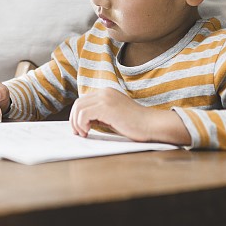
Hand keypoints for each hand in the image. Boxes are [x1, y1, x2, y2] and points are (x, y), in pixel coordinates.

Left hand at [70, 89, 189, 144]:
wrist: (151, 125)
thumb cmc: (135, 125)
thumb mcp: (113, 117)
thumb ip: (99, 115)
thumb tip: (82, 122)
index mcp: (107, 93)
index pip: (83, 101)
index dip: (77, 115)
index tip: (80, 129)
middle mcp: (105, 92)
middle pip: (78, 103)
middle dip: (74, 119)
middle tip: (79, 133)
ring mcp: (105, 98)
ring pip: (78, 108)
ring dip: (77, 123)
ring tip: (84, 134)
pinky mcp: (106, 107)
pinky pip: (84, 114)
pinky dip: (82, 124)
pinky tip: (89, 132)